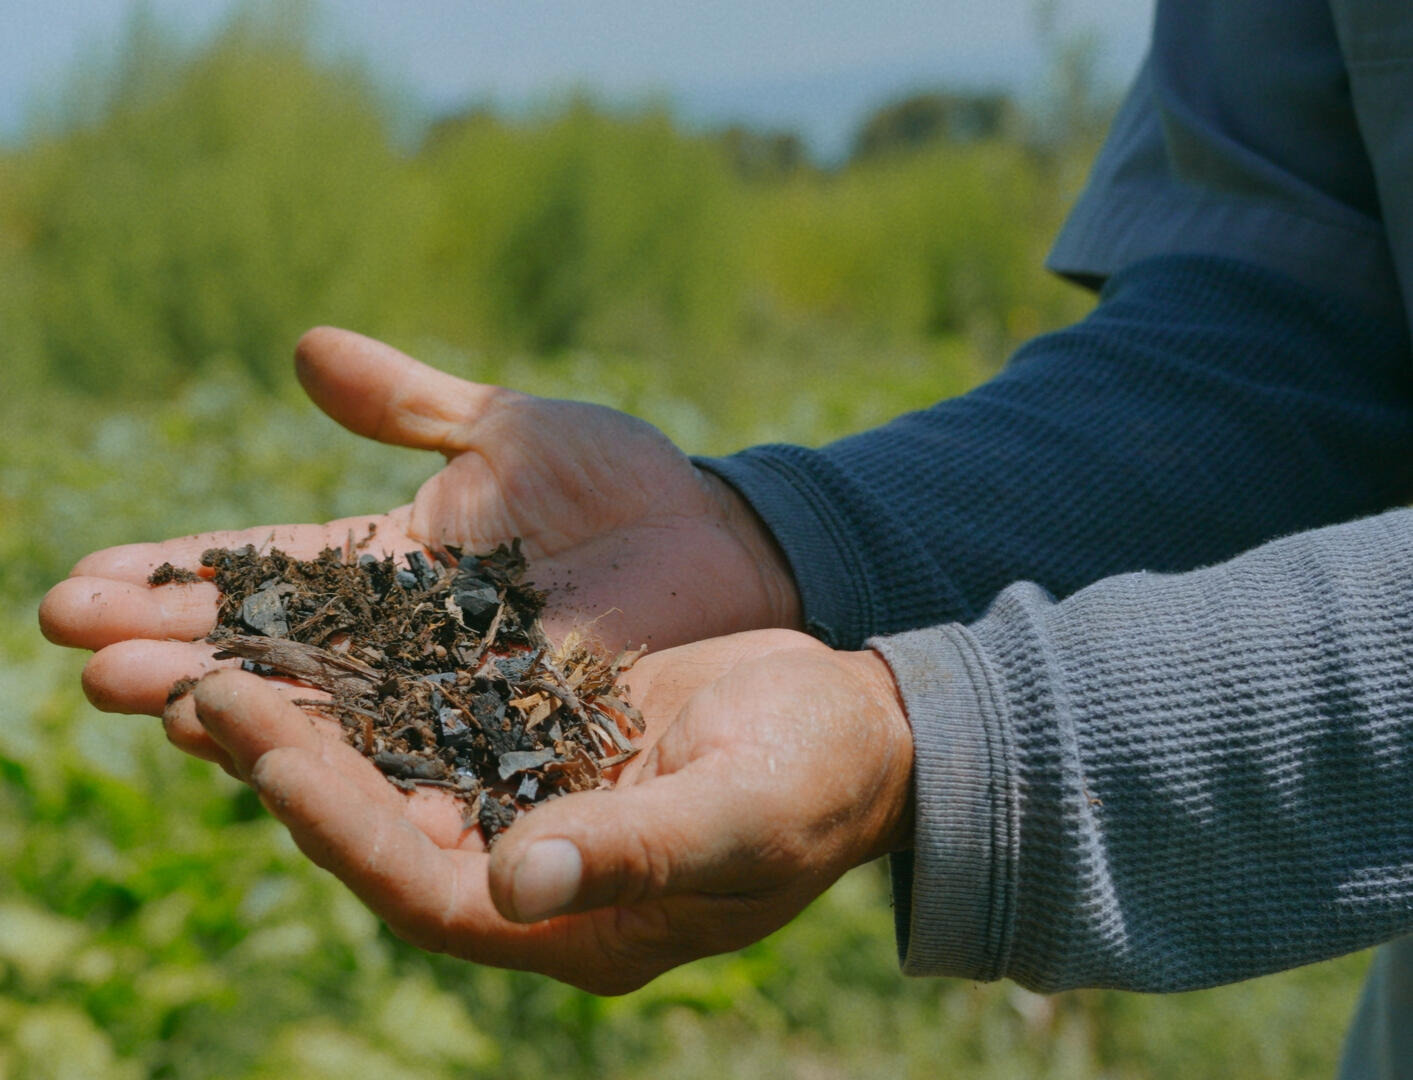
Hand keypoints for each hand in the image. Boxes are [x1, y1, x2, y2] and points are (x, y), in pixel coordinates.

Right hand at [39, 327, 801, 725]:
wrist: (726, 544)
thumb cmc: (628, 482)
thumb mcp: (512, 429)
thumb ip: (410, 403)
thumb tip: (302, 348)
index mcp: (394, 564)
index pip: (266, 573)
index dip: (181, 578)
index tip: (83, 583)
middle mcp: (405, 640)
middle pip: (273, 646)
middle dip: (176, 644)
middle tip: (75, 650)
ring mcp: (452, 692)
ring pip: (323, 703)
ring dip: (228, 699)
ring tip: (132, 692)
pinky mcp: (507, 735)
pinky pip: (414, 750)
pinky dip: (342, 752)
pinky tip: (265, 756)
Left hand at [166, 629, 912, 992]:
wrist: (858, 725)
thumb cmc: (819, 779)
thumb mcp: (743, 813)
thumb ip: (638, 851)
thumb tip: (516, 883)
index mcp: (574, 923)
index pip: (422, 884)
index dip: (337, 821)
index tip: (258, 745)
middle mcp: (529, 877)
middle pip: (381, 829)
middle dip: (285, 766)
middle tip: (192, 689)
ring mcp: (526, 808)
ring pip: (391, 771)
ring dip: (308, 721)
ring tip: (216, 656)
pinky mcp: (533, 744)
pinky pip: (428, 718)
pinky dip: (367, 683)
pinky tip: (309, 634)